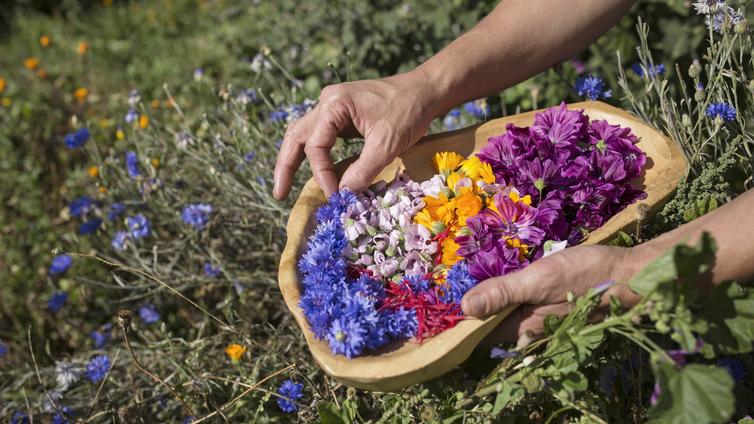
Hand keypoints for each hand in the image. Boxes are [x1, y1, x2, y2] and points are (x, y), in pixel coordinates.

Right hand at [273, 69, 441, 199]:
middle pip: (296, 136)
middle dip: (285, 166)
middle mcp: (327, 102)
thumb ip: (362, 171)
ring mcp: (333, 107)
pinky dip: (314, 155)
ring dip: (294, 160)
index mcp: (334, 104)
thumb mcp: (386, 145)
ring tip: (284, 185)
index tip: (335, 196)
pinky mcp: (342, 115)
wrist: (426, 91)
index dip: (322, 175)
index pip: (315, 147)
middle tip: (278, 194)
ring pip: (304, 135)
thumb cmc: (408, 112)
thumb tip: (342, 194)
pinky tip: (314, 172)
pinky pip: (320, 136)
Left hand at [461, 245, 645, 345]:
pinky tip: (507, 284)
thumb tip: (464, 309)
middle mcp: (533, 330)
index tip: (439, 309)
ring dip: (492, 303)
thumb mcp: (540, 278)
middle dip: (473, 312)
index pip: (481, 331)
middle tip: (451, 293)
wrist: (633, 275)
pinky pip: (525, 307)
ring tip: (470, 286)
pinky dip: (512, 297)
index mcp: (525, 327)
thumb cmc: (587, 275)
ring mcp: (546, 321)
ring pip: (509, 316)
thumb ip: (503, 292)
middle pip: (493, 325)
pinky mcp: (555, 308)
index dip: (460, 321)